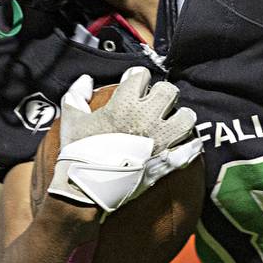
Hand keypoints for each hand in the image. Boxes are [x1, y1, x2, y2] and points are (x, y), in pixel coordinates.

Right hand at [47, 67, 202, 213]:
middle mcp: (147, 116)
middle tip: (155, 104)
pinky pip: (190, 146)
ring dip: (180, 118)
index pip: (141, 75)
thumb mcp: (72, 120)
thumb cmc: (79, 153)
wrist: (88, 187)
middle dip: (162, 94)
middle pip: (168, 90)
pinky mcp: (170, 158)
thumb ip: (76, 96)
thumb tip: (85, 80)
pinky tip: (178, 144)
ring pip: (187, 116)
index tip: (134, 86)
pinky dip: (187, 145)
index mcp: (124, 103)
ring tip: (171, 123)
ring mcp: (161, 137)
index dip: (137, 79)